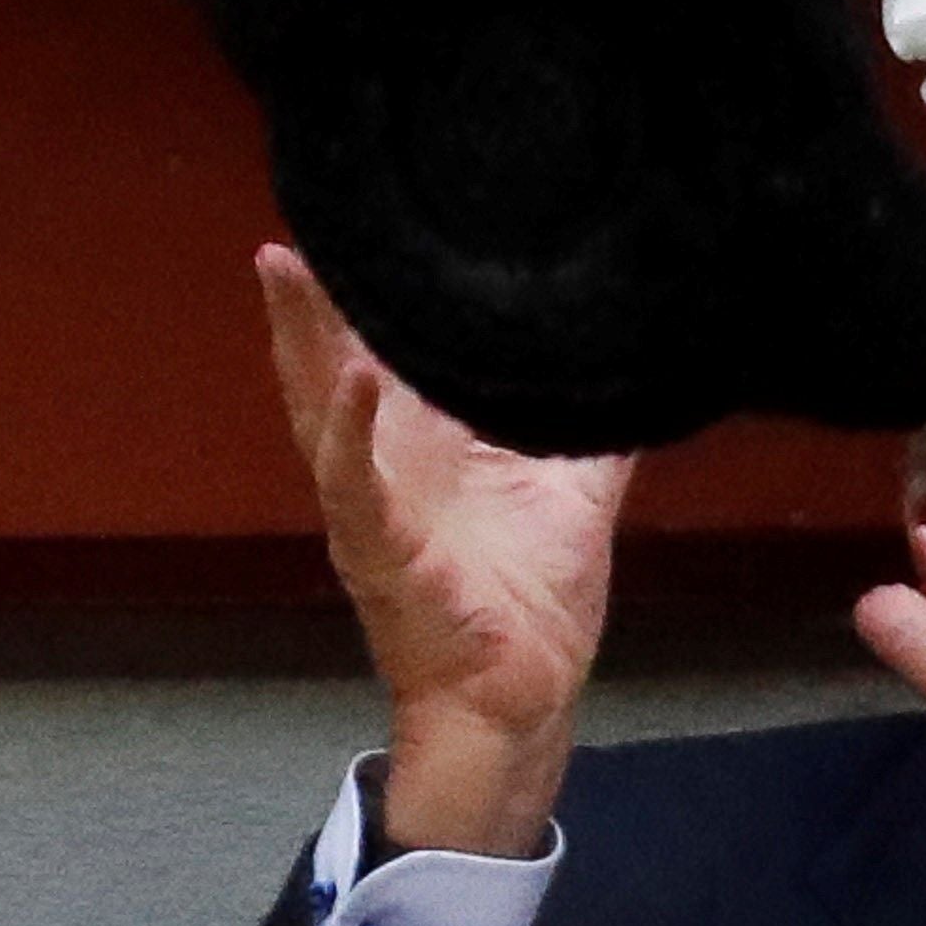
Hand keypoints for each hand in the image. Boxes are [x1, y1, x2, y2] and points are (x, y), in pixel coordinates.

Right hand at [259, 244, 632, 857]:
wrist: (522, 704)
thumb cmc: (531, 613)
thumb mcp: (574, 498)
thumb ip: (598, 435)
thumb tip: (642, 374)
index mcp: (425, 455)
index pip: (386, 356)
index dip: (370, 296)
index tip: (367, 221)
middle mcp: (388, 475)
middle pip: (332, 368)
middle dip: (309, 301)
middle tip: (294, 221)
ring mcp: (377, 514)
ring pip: (321, 413)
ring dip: (299, 342)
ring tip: (283, 270)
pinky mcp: (384, 556)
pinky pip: (357, 488)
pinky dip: (350, 432)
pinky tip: (353, 377)